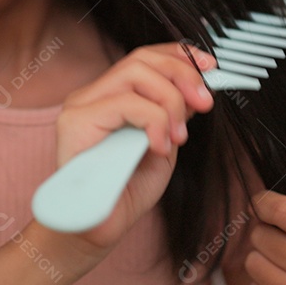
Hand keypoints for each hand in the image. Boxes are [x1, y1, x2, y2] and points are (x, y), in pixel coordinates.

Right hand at [51, 41, 215, 252]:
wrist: (101, 229)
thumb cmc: (129, 190)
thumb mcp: (164, 142)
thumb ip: (174, 113)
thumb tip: (197, 86)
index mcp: (109, 95)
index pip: (144, 57)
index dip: (179, 55)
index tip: (210, 66)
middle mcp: (91, 95)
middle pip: (141, 59)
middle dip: (182, 75)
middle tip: (205, 103)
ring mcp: (80, 106)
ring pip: (135, 74)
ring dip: (170, 101)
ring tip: (178, 136)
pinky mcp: (75, 122)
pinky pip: (125, 103)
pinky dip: (153, 121)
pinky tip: (160, 147)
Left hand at [244, 190, 285, 284]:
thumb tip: (267, 201)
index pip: (283, 211)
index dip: (264, 202)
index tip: (261, 201)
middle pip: (262, 235)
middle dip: (266, 231)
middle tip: (281, 237)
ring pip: (253, 261)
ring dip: (262, 257)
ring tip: (283, 260)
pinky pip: (256, 281)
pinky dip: (264, 276)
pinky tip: (283, 276)